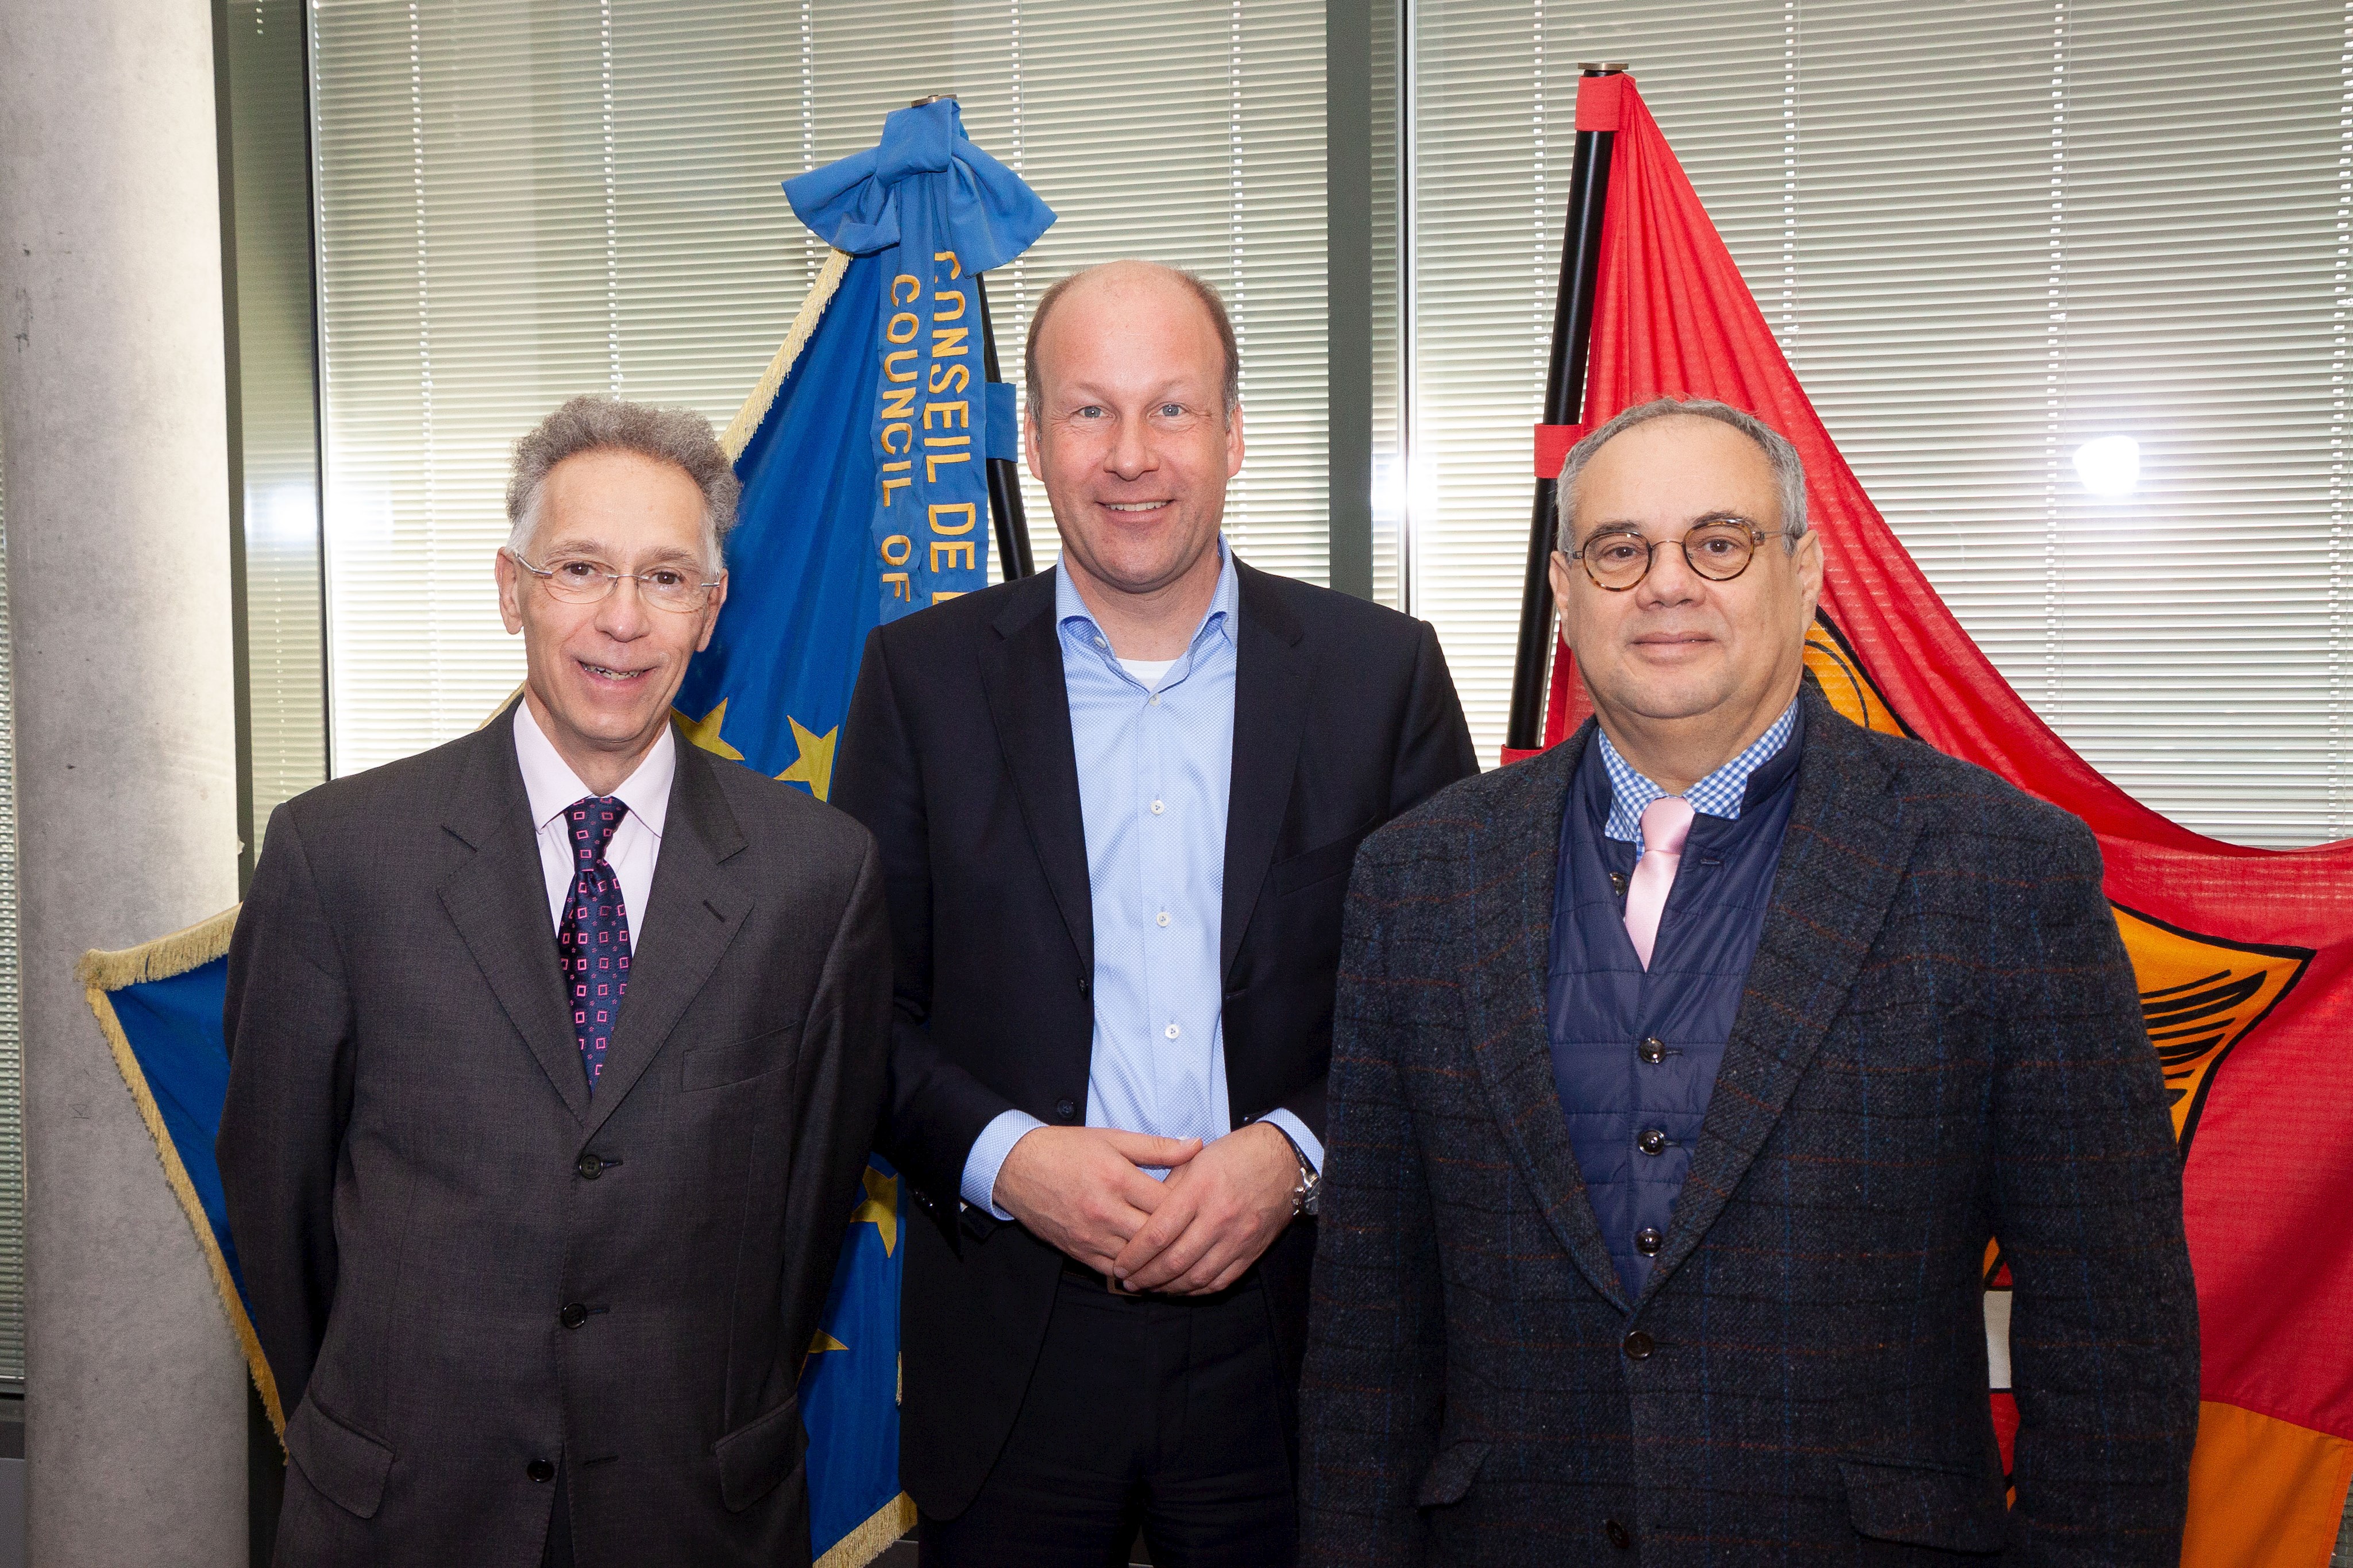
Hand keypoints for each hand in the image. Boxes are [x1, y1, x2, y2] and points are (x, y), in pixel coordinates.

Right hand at [992, 1126, 1202, 1273]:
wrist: (1017, 1167)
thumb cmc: (1066, 1149)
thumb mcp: (1112, 1139)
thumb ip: (1156, 1147)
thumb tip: (1197, 1146)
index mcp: (1117, 1178)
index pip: (1166, 1203)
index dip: (1189, 1208)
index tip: (1202, 1207)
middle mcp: (1104, 1210)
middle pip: (1155, 1235)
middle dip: (1178, 1237)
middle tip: (1198, 1235)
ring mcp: (1090, 1235)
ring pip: (1137, 1258)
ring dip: (1158, 1259)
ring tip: (1180, 1256)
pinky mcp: (1077, 1251)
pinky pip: (1112, 1270)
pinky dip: (1133, 1272)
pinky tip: (1150, 1269)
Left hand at [1109, 1122, 1297, 1295]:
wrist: (1284, 1160)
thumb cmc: (1235, 1155)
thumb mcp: (1195, 1160)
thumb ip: (1166, 1189)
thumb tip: (1139, 1218)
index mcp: (1200, 1189)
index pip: (1159, 1232)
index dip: (1135, 1255)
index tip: (1119, 1265)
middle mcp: (1219, 1216)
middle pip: (1175, 1260)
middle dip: (1146, 1276)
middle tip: (1128, 1281)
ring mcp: (1238, 1237)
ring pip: (1196, 1277)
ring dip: (1168, 1288)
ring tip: (1149, 1287)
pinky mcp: (1252, 1251)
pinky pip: (1220, 1281)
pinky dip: (1196, 1290)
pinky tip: (1180, 1288)